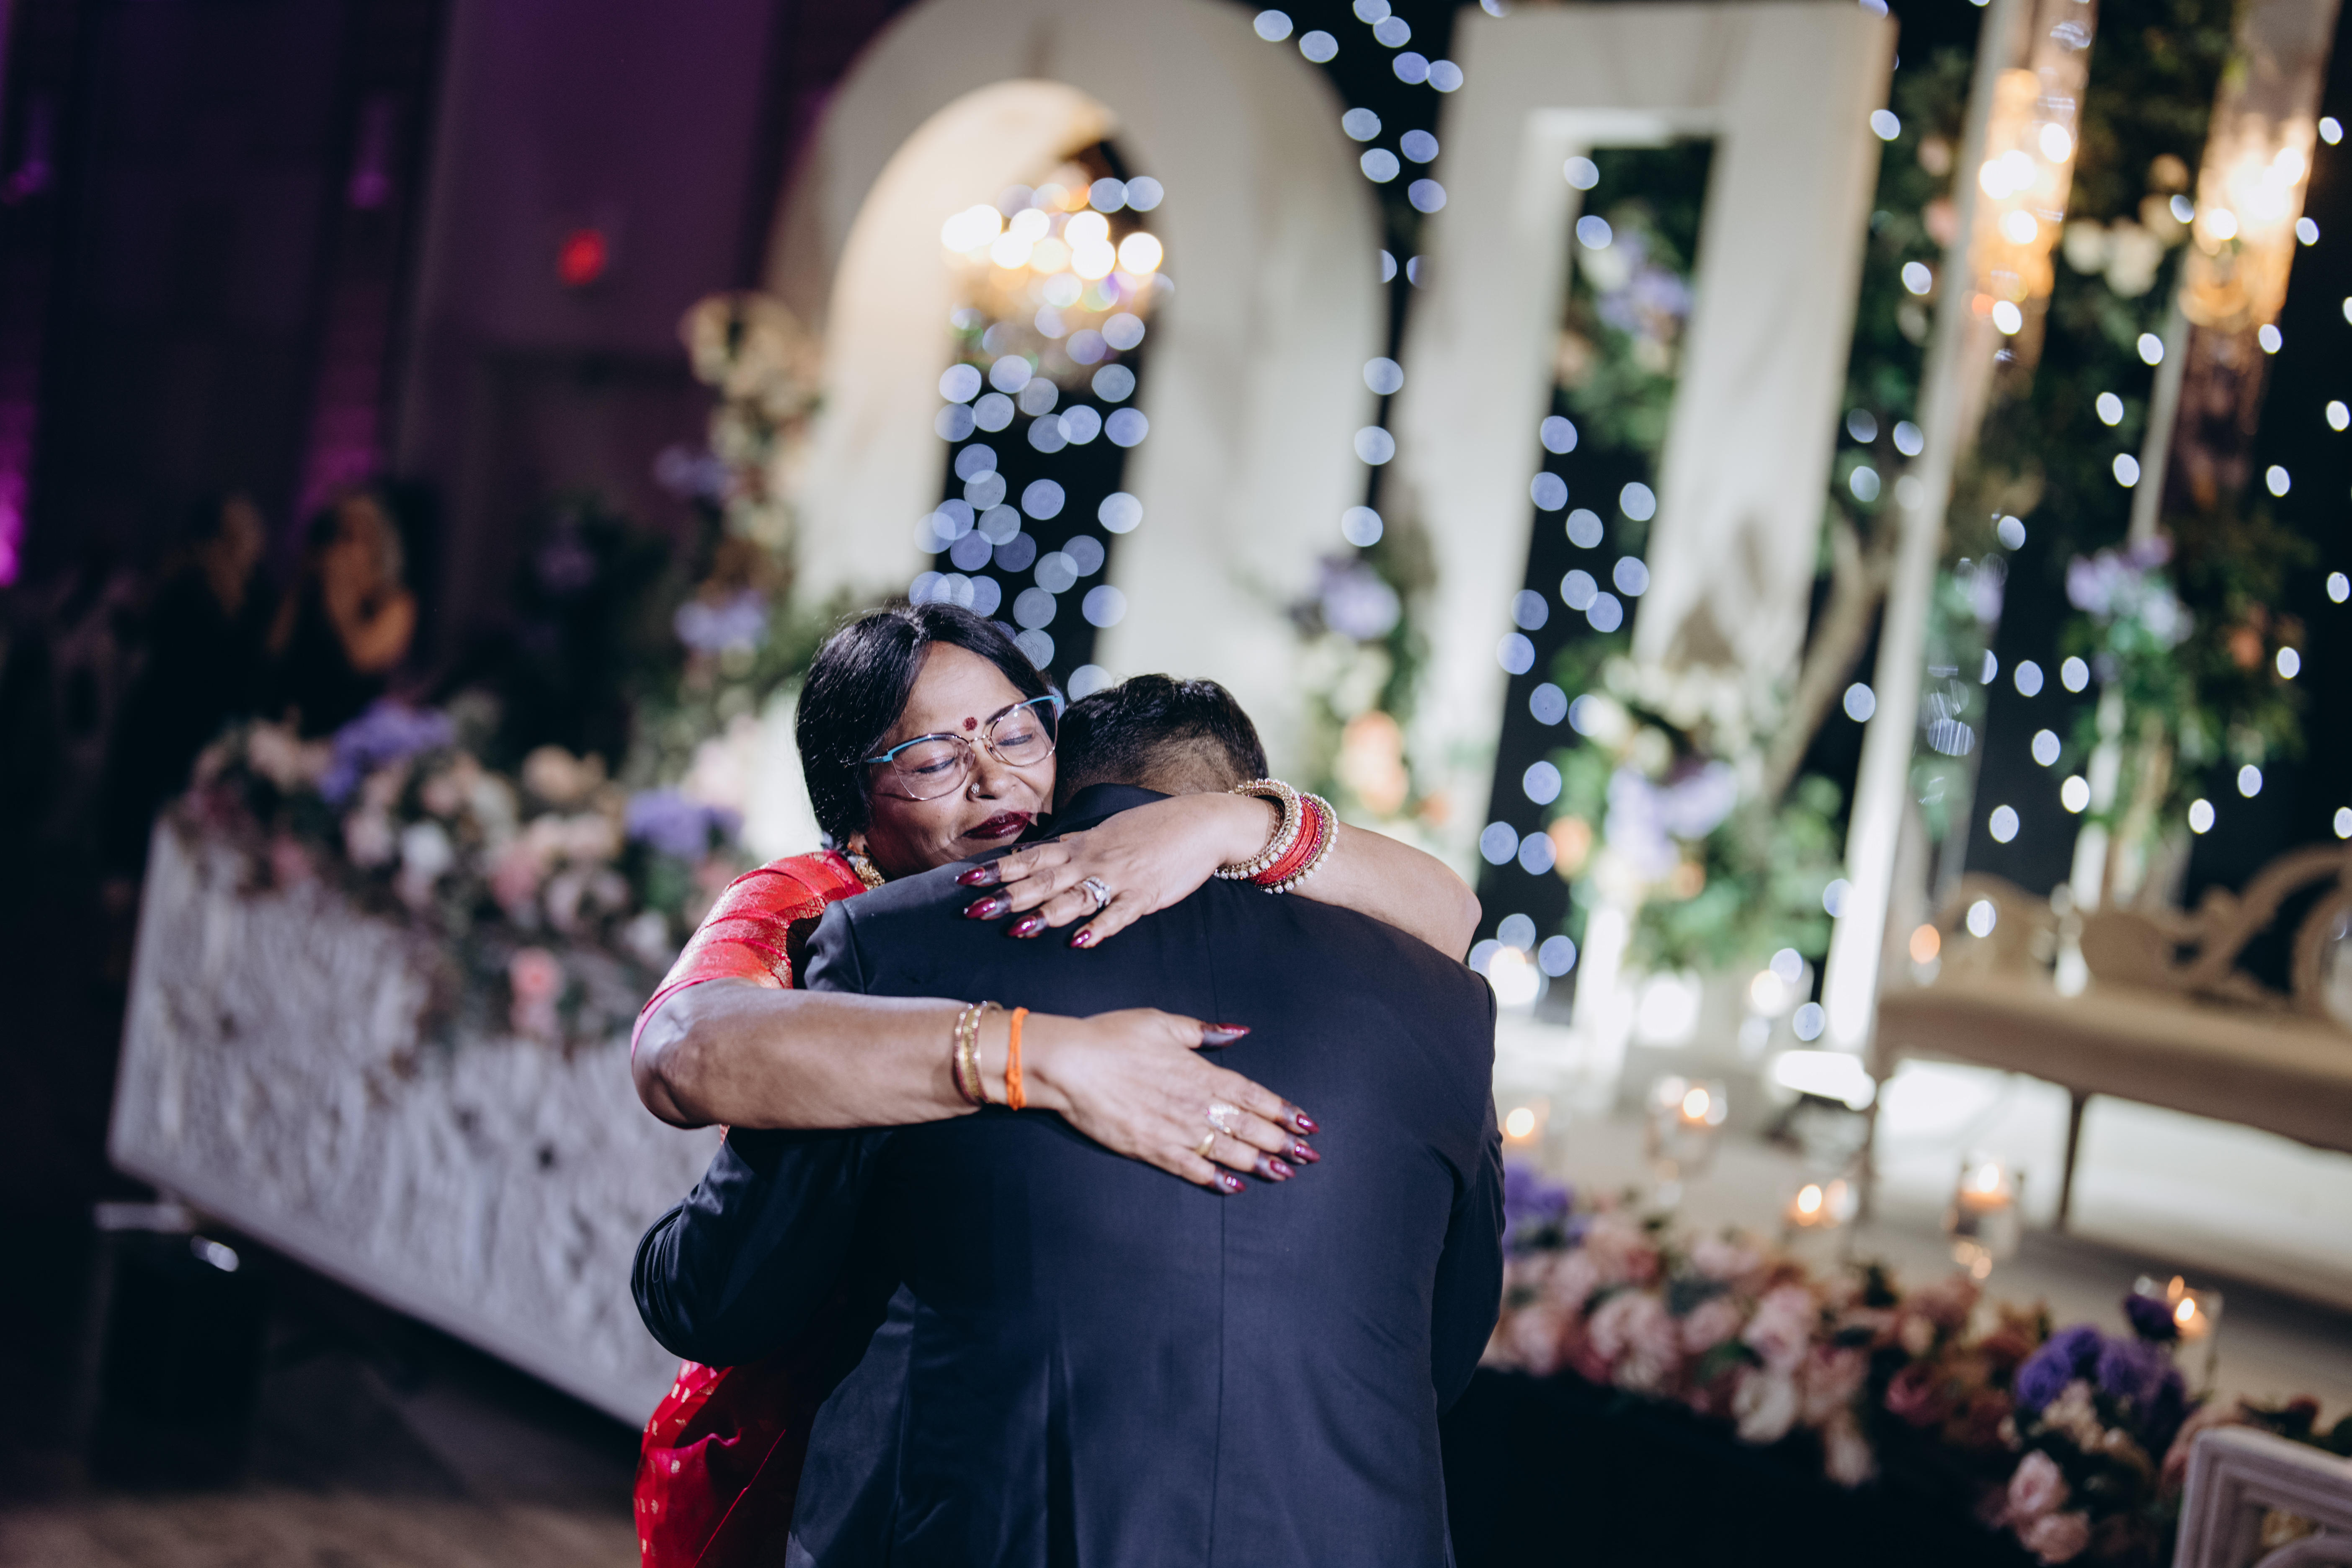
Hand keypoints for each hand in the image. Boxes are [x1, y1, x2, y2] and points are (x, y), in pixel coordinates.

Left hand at [956, 793, 1276, 946]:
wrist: (1200, 823)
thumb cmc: (1152, 830)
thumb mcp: (1105, 833)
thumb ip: (1073, 848)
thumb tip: (1038, 855)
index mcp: (1080, 845)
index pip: (1030, 857)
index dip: (997, 869)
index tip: (965, 880)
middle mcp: (1092, 859)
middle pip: (1043, 879)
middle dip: (1007, 896)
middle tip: (973, 911)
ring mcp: (1118, 877)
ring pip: (1074, 897)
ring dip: (1045, 913)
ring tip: (1017, 929)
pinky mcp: (1145, 895)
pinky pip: (1118, 913)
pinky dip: (1098, 927)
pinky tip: (1080, 942)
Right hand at [1019, 1010, 1318, 1192]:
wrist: (1070, 1064)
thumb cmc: (1112, 1036)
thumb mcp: (1162, 1022)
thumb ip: (1204, 1032)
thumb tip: (1238, 1032)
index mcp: (1199, 1071)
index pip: (1252, 1094)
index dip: (1282, 1110)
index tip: (1306, 1123)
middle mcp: (1194, 1103)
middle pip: (1248, 1126)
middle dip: (1281, 1142)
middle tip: (1308, 1156)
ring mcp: (1174, 1129)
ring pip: (1227, 1150)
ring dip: (1259, 1162)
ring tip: (1285, 1174)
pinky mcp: (1151, 1148)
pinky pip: (1190, 1167)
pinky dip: (1215, 1177)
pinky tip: (1235, 1186)